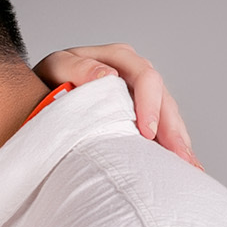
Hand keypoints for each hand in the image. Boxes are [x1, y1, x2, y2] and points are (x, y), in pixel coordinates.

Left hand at [35, 43, 199, 167]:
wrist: (37, 96)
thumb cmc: (46, 80)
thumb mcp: (55, 68)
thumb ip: (76, 68)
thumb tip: (107, 75)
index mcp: (119, 58)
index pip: (145, 77)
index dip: (150, 104)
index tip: (147, 132)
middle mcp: (135, 75)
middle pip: (164, 100)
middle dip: (174, 129)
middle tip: (180, 156)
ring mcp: (141, 97)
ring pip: (168, 117)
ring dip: (179, 142)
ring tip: (189, 168)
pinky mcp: (140, 117)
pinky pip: (162, 131)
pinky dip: (172, 149)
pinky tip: (183, 167)